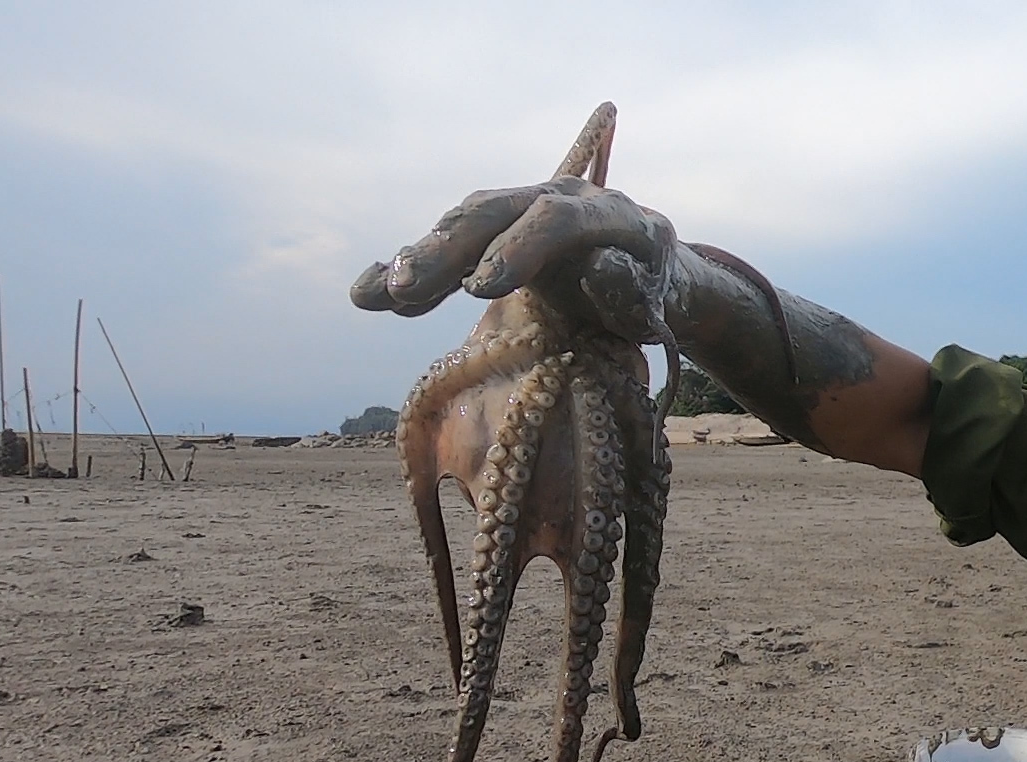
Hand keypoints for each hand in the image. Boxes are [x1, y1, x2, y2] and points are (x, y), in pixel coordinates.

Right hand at [349, 179, 680, 344]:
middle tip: (405, 289)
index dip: (517, 249)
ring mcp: (523, 211)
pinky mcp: (498, 233)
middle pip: (494, 212)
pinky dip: (412, 269)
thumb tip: (600, 267)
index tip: (482, 289)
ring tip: (374, 297)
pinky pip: (451, 245)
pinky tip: (368, 294)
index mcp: (606, 212)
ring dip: (418, 259)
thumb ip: (630, 288)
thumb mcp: (658, 298)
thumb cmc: (657, 294)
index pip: (555, 220)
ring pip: (465, 224)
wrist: (655, 276)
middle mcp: (558, 198)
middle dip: (446, 249)